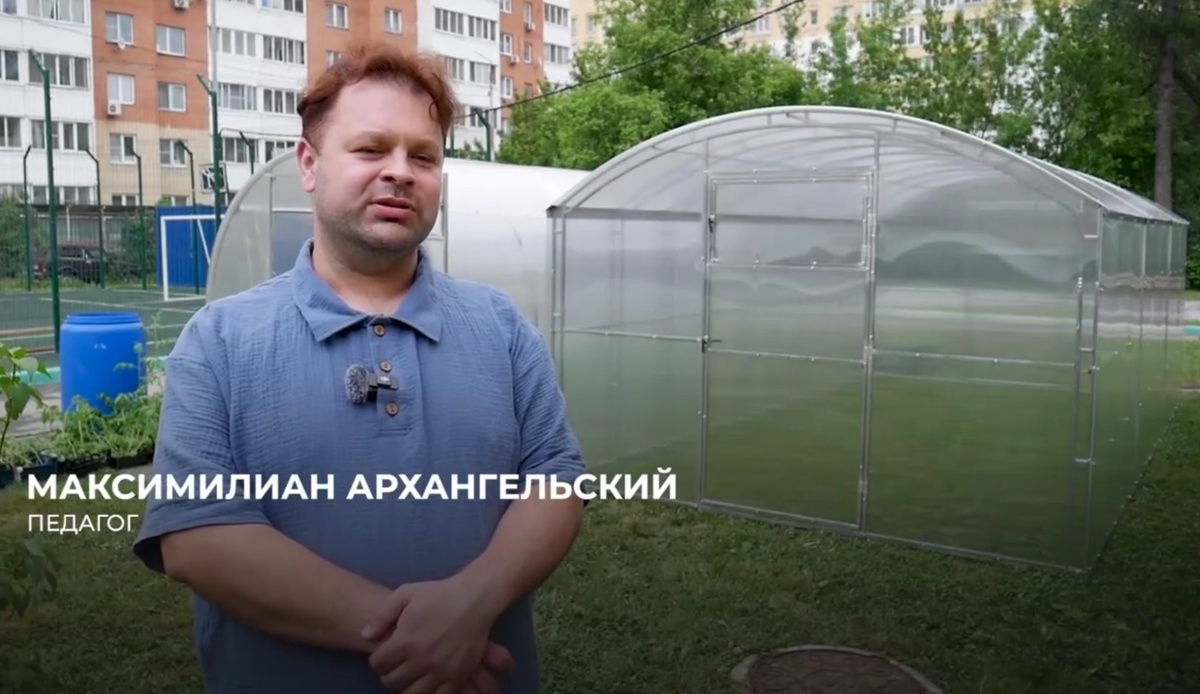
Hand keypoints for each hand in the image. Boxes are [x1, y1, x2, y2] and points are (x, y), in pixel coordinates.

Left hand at [363, 577, 511, 692]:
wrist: (474, 598)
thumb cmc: (438, 594)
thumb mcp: (405, 594)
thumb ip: (382, 616)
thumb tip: (365, 636)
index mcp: (405, 641)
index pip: (378, 664)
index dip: (378, 659)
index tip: (384, 654)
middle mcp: (421, 660)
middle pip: (392, 682)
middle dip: (389, 674)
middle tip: (396, 665)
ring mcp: (440, 671)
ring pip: (413, 693)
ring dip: (407, 686)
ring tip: (410, 675)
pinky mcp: (458, 676)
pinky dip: (429, 692)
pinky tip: (427, 682)